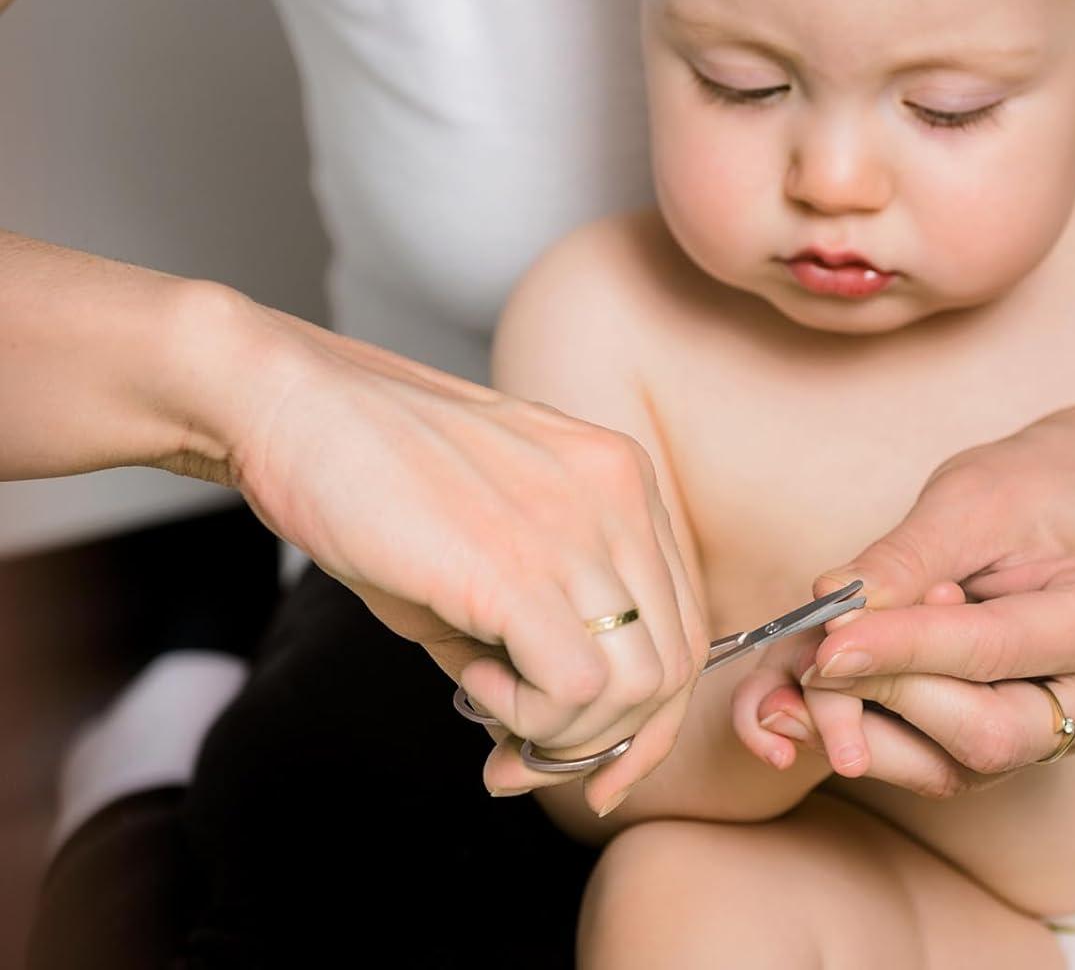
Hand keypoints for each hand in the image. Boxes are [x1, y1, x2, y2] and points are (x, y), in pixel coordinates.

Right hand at [180, 289, 707, 812]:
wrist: (298, 408)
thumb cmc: (379, 475)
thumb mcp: (489, 541)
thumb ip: (539, 618)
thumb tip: (547, 726)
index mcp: (623, 478)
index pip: (686, 622)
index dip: (645, 712)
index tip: (584, 756)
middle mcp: (620, 492)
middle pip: (675, 662)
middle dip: (608, 741)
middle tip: (521, 758)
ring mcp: (574, 524)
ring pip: (637, 683)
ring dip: (565, 733)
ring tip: (487, 706)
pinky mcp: (515, 565)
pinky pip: (578, 686)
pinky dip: (531, 718)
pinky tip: (471, 684)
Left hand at [753, 413, 1074, 795]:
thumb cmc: (1038, 485)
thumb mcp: (973, 496)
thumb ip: (907, 557)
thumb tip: (831, 606)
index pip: (993, 650)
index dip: (902, 652)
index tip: (824, 644)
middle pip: (987, 734)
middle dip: (885, 699)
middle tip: (804, 664)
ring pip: (962, 766)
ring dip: (868, 732)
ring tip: (790, 694)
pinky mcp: (1035, 743)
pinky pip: (951, 762)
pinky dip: (881, 736)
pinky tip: (821, 706)